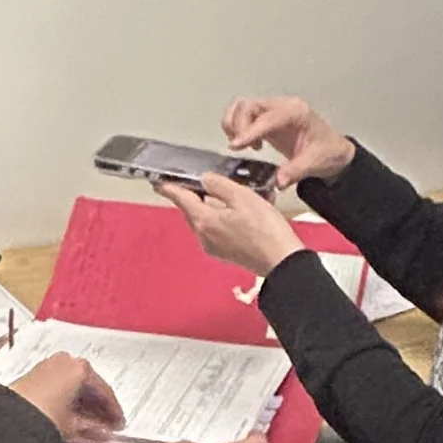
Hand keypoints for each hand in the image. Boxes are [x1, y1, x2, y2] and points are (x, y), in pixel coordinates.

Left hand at [7, 351, 124, 442]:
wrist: (8, 418)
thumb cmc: (40, 414)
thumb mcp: (72, 425)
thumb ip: (92, 428)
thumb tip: (102, 432)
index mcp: (80, 367)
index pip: (105, 391)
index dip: (113, 411)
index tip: (118, 423)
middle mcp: (65, 361)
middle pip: (89, 385)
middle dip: (98, 407)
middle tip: (107, 424)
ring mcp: (49, 365)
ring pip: (74, 385)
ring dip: (83, 404)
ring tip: (89, 424)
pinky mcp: (35, 374)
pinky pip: (60, 385)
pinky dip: (68, 399)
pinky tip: (71, 415)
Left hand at [157, 171, 305, 277]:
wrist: (283, 262)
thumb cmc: (266, 230)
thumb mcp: (243, 197)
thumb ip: (219, 185)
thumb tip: (205, 180)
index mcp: (204, 221)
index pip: (180, 199)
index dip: (169, 187)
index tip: (159, 181)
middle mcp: (204, 236)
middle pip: (192, 210)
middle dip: (196, 195)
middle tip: (202, 182)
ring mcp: (214, 247)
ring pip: (205, 220)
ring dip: (213, 206)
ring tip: (232, 195)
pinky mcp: (226, 253)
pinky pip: (216, 230)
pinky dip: (223, 218)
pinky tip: (241, 212)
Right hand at [222, 95, 354, 192]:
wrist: (335, 151)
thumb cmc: (328, 152)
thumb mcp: (314, 163)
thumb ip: (295, 171)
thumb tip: (278, 181)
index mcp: (295, 113)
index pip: (266, 118)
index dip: (249, 130)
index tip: (236, 144)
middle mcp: (282, 107)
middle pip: (248, 105)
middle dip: (238, 125)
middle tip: (238, 146)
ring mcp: (274, 111)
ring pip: (243, 107)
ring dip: (234, 124)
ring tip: (241, 144)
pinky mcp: (268, 120)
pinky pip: (245, 115)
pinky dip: (239, 128)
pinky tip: (251, 145)